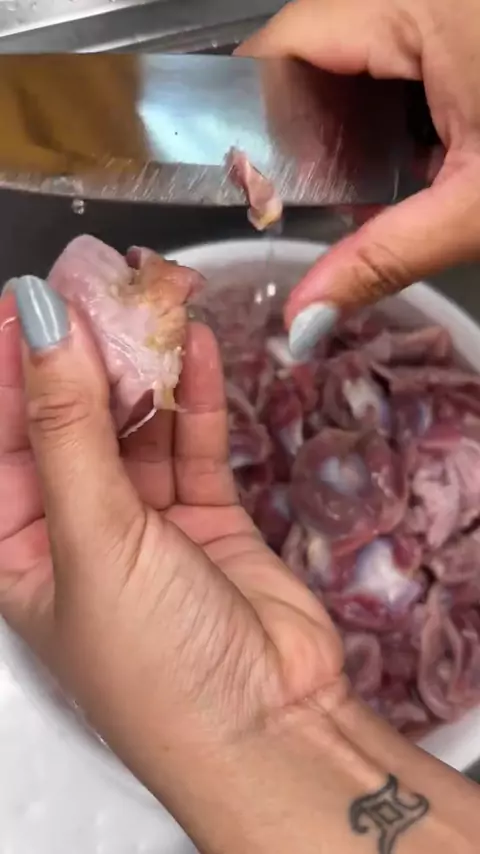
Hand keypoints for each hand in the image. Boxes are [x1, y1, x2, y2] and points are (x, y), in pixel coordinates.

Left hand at [0, 279, 342, 805]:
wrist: (272, 727)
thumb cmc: (158, 668)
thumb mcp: (92, 538)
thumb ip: (67, 427)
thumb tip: (42, 325)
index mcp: (16, 553)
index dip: (9, 371)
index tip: (27, 302)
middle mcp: (75, 533)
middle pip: (68, 425)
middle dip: (83, 359)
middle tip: (100, 289)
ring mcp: (143, 523)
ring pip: (133, 428)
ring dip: (143, 370)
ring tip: (153, 305)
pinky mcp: (204, 517)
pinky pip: (190, 444)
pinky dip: (194, 399)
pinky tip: (196, 350)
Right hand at [239, 0, 479, 357]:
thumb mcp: (476, 209)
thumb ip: (379, 262)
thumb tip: (301, 323)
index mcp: (419, 5)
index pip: (287, 40)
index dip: (256, 110)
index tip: (252, 180)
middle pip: (318, 44)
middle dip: (313, 129)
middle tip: (329, 199)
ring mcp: (447, 2)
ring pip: (361, 48)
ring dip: (359, 122)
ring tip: (388, 182)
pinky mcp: (464, 21)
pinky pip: (406, 49)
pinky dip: (401, 106)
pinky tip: (426, 153)